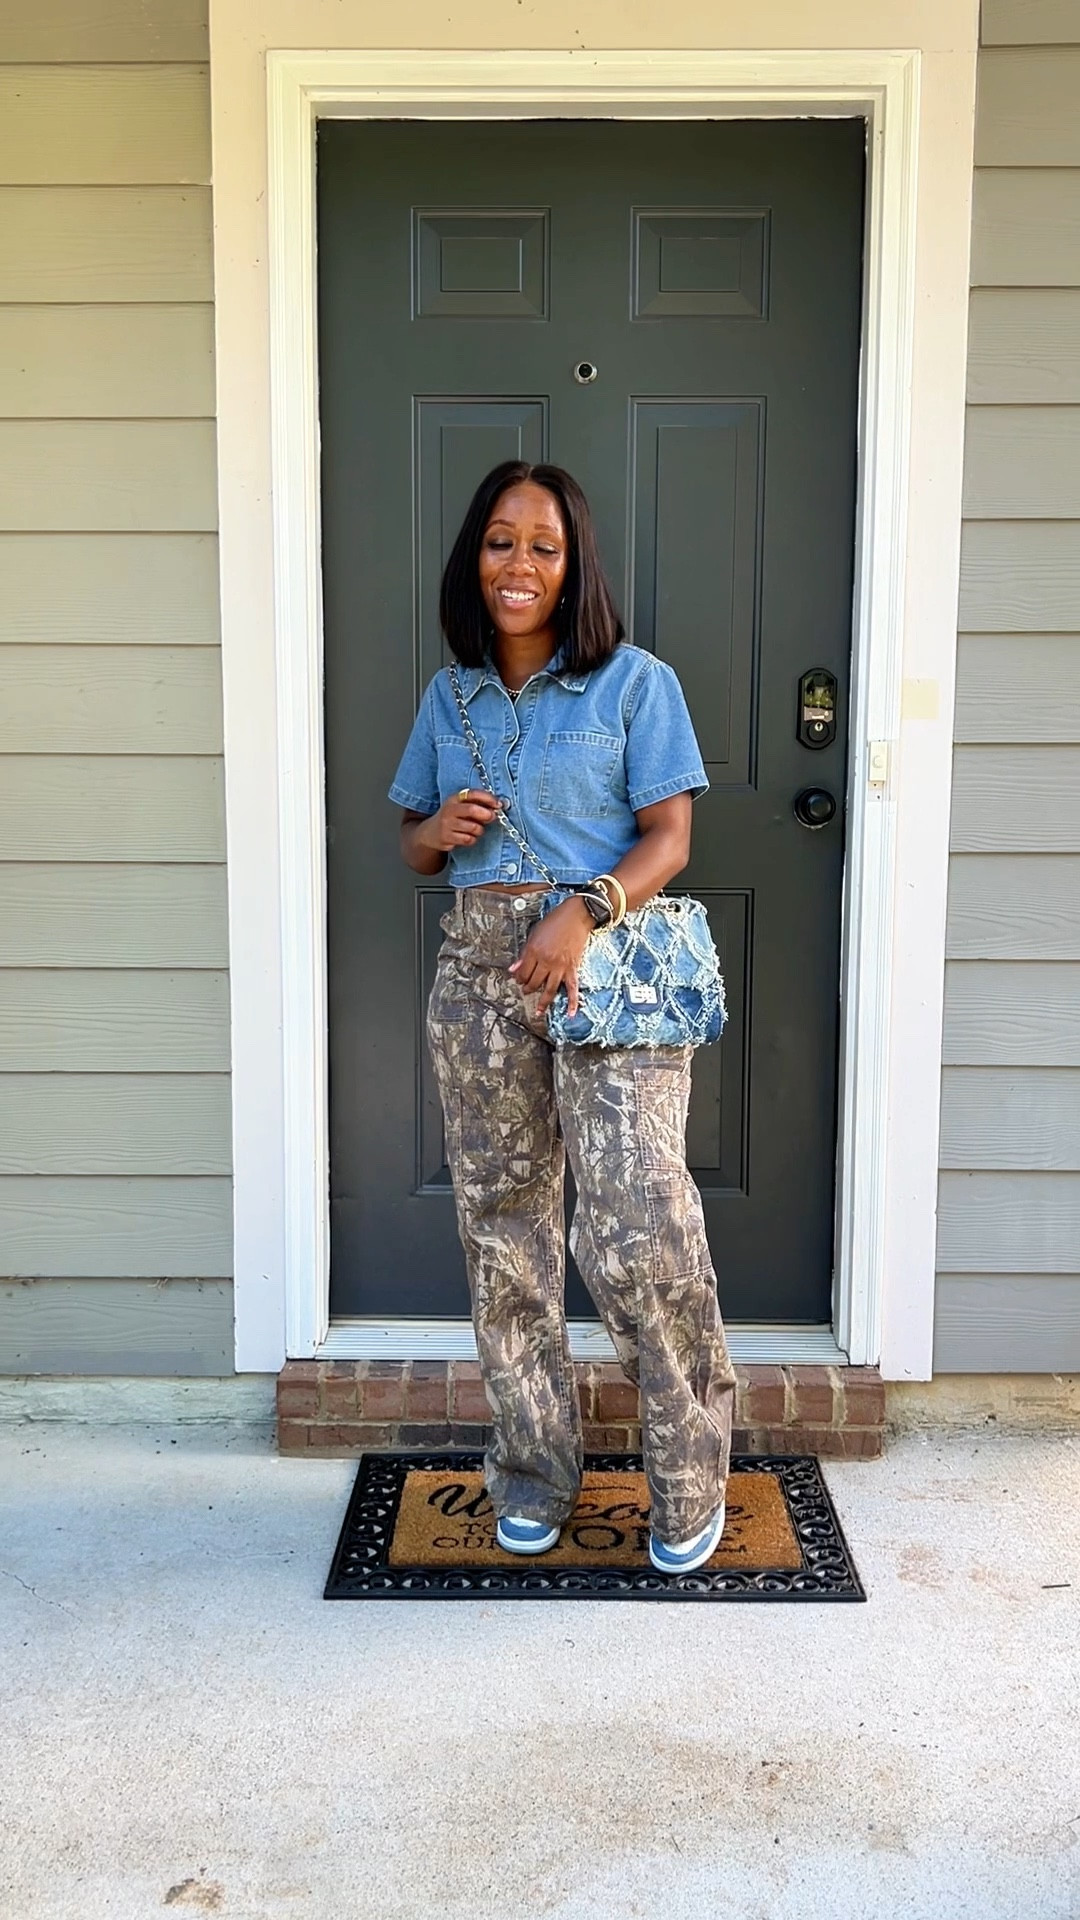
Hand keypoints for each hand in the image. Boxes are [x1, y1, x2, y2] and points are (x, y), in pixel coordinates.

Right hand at [420, 789, 501, 852]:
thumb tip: (499, 806)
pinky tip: (467, 837)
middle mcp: (449, 809)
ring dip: (479, 830)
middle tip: (492, 817)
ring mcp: (447, 824)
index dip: (488, 798)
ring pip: (473, 827)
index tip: (498, 804)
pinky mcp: (446, 837)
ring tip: (476, 829)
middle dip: (486, 814)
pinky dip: (472, 839)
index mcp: (454, 799)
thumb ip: (477, 805)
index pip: (473, 794)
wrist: (430, 833)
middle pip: (472, 810)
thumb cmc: (452, 819)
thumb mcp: (461, 807)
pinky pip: (468, 839)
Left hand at [509, 896, 592, 1016]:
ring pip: (549, 989)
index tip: (519, 980)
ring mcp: (560, 966)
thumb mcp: (534, 934)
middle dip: (528, 989)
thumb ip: (524, 954)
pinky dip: (572, 1002)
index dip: (519, 979)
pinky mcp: (573, 968)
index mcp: (534, 951)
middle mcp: (546, 961)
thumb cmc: (554, 922)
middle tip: (526, 991)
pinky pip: (572, 989)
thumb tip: (513, 969)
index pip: (523, 972)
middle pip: (534, 982)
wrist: (576, 916)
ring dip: (543, 1002)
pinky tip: (570, 1014)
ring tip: (538, 1011)